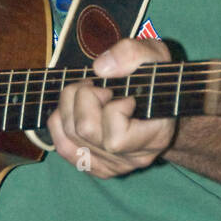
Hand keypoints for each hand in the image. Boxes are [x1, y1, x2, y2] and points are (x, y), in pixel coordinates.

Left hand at [48, 38, 175, 177]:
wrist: (159, 100)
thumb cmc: (157, 78)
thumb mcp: (154, 55)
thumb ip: (132, 54)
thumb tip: (100, 68)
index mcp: (155, 139)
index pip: (115, 139)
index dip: (113, 108)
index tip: (125, 95)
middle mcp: (132, 159)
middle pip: (85, 131)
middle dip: (85, 97)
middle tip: (101, 87)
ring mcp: (112, 166)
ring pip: (70, 135)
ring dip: (70, 104)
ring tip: (89, 92)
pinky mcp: (95, 165)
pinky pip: (62, 145)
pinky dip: (61, 121)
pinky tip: (75, 108)